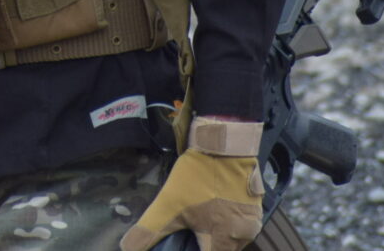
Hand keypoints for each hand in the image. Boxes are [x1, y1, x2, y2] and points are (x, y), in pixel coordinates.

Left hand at [120, 117, 264, 250]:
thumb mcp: (167, 204)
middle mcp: (243, 237)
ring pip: (232, 240)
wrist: (224, 144)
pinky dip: (227, 223)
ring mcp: (253, 222)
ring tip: (201, 223)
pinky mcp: (256, 207)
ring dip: (217, 236)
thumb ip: (149, 231)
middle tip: (189, 232)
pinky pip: (241, 225)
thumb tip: (127, 249)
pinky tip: (214, 212)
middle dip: (204, 244)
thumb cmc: (196, 177)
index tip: (184, 243)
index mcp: (222, 241)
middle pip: (220, 250)